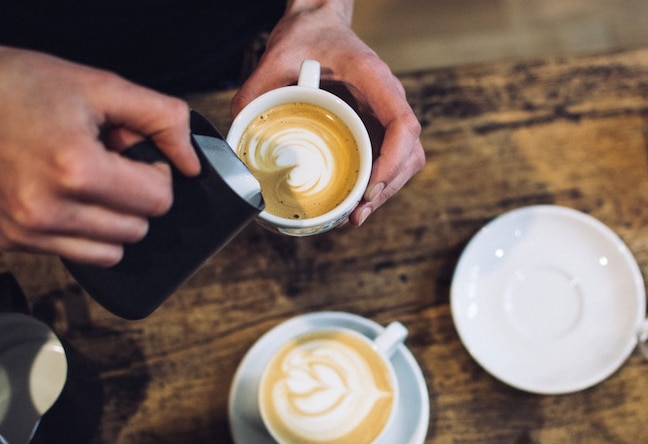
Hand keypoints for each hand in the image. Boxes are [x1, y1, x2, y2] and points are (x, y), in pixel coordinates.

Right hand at [0, 35, 199, 265]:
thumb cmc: (19, 85)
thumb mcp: (101, 86)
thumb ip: (162, 119)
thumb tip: (192, 163)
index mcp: (75, 169)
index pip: (158, 201)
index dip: (156, 174)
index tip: (136, 155)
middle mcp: (47, 208)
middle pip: (138, 230)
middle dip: (136, 197)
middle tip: (109, 163)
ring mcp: (25, 230)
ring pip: (112, 252)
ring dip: (114, 220)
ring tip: (87, 180)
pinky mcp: (9, 240)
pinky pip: (75, 254)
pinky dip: (82, 231)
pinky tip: (64, 195)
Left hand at [231, 0, 424, 225]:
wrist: (319, 23)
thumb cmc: (307, 35)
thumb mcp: (276, 56)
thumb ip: (255, 90)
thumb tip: (238, 132)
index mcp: (374, 79)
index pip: (403, 124)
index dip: (392, 161)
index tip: (369, 186)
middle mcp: (387, 98)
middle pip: (409, 152)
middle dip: (387, 188)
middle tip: (356, 214)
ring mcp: (385, 114)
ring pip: (404, 160)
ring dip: (385, 191)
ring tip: (355, 215)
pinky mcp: (376, 125)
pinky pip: (388, 158)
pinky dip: (377, 183)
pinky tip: (355, 200)